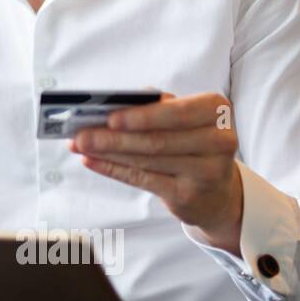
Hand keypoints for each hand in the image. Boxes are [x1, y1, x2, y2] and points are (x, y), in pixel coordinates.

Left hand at [70, 91, 243, 254]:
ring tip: (80, 145)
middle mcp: (219, 141)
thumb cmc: (192, 141)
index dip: (142, 117)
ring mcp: (206, 172)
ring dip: (107, 152)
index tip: (110, 118)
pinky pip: (142, 180)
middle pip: (157, 140)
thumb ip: (154, 106)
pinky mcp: (187, 196)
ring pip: (146, 161)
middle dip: (113, 138)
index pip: (178, 113)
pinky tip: (91, 161)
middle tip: (80, 134)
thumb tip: (110, 104)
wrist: (217, 190)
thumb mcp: (184, 118)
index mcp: (217, 111)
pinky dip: (112, 169)